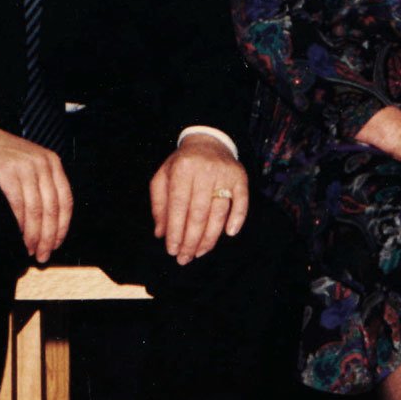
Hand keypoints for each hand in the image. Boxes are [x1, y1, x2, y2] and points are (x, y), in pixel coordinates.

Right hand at [0, 116, 73, 261]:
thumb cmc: (0, 156)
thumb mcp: (29, 164)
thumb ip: (41, 184)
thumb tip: (49, 221)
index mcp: (53, 163)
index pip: (66, 201)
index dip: (63, 226)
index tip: (57, 244)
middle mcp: (43, 163)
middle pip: (53, 208)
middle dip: (49, 236)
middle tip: (43, 255)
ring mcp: (25, 166)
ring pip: (36, 209)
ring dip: (34, 234)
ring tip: (30, 250)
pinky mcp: (6, 171)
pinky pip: (18, 203)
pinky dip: (19, 223)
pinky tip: (18, 235)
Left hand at [150, 136, 248, 265]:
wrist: (208, 141)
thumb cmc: (182, 164)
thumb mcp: (163, 177)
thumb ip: (159, 205)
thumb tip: (161, 233)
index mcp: (183, 169)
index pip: (178, 206)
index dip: (175, 231)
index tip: (172, 250)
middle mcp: (205, 170)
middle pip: (199, 213)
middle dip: (191, 240)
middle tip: (185, 258)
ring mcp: (225, 174)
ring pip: (219, 211)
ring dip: (210, 236)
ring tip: (200, 253)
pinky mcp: (240, 177)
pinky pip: (242, 201)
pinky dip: (238, 218)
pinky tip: (229, 233)